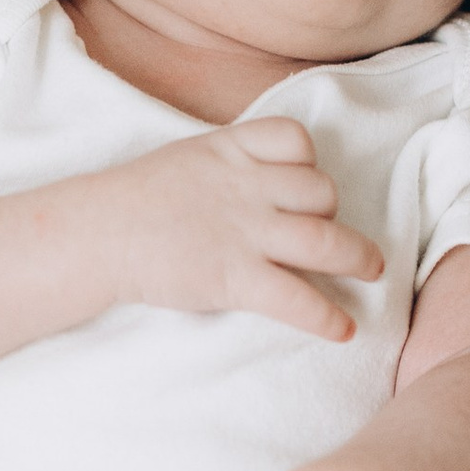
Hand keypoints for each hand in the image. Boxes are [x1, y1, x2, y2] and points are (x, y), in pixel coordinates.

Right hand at [100, 119, 383, 340]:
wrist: (96, 234)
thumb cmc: (130, 200)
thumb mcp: (183, 160)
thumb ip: (223, 165)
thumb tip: (249, 178)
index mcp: (230, 151)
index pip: (295, 140)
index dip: (309, 162)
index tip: (305, 182)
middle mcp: (247, 187)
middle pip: (321, 191)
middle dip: (333, 214)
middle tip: (335, 237)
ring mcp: (245, 232)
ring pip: (327, 241)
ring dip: (359, 259)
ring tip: (373, 271)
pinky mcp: (236, 277)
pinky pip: (298, 298)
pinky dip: (327, 317)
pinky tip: (344, 330)